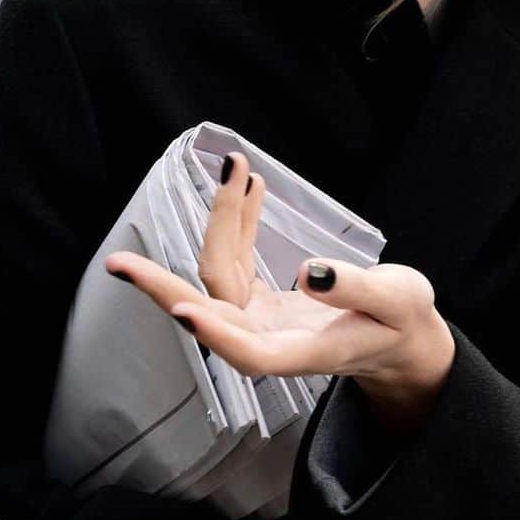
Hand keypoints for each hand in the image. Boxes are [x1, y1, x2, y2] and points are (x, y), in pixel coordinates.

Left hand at [105, 152, 454, 432]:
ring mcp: (258, 320)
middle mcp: (269, 339)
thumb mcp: (397, 301)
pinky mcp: (258, 302)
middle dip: (162, 285)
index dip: (215, 333)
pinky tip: (246, 188)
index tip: (184, 311)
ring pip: (218, 273)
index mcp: (301, 351)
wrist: (397, 339)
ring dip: (220, 220)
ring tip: (234, 167)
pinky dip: (237, 222)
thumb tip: (308, 271)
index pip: (248, 352)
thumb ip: (354, 288)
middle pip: (209, 308)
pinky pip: (235, 259)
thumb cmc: (401, 323)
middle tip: (118, 263)